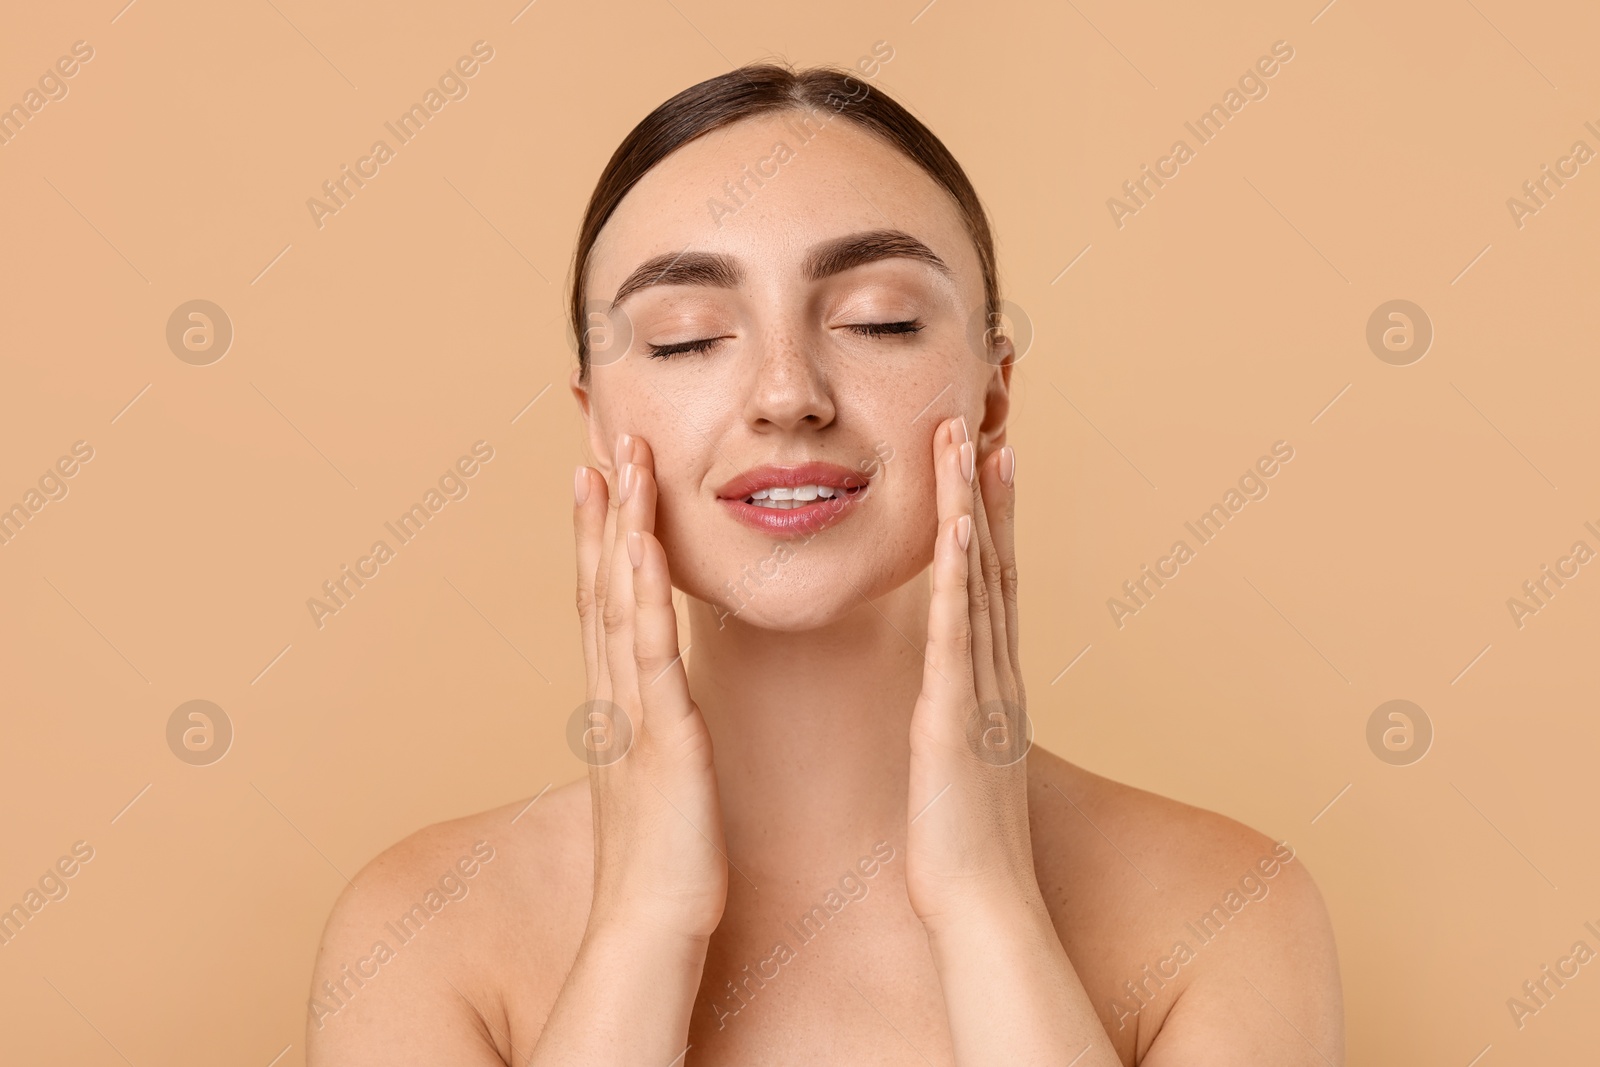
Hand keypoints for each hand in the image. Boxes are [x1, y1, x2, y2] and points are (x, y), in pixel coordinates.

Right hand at [573, 433, 727, 941]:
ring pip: (621, 603)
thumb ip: (655, 729)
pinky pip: (650, 654)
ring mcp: (632, 713)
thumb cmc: (667, 859)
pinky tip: (644, 548)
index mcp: (621, 703)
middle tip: (604, 441)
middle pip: (602, 585)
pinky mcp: (660, 738)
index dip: (600, 538)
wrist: (653, 927)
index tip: (600, 478)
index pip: (606, 602)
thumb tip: (658, 705)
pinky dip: (644, 595)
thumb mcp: (661, 775)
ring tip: (622, 464)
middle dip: (603, 512)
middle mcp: (615, 696)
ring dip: (620, 530)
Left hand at [904, 417, 1037, 928]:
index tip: (987, 461)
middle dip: (986, 493)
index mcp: (991, 686)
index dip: (990, 520)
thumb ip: (960, 723)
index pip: (991, 585)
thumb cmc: (965, 846)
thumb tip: (953, 705)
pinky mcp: (954, 715)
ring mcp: (980, 691)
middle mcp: (996, 676)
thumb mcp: (961, 765)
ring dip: (971, 509)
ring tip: (966, 443)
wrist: (983, 908)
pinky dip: (957, 574)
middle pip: (993, 565)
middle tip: (984, 423)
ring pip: (978, 582)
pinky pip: (956, 631)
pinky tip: (953, 526)